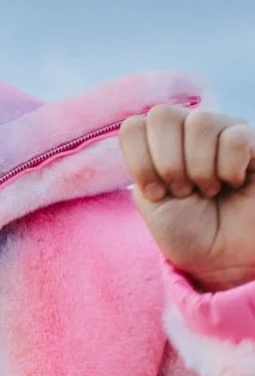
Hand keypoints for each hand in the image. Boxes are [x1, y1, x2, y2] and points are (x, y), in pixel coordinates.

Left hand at [120, 106, 254, 291]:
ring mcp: (223, 132)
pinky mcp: (254, 142)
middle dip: (167, 163)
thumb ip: (141, 164)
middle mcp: (190, 132)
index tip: (155, 193)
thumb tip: (139, 127)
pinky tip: (235, 183)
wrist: (226, 260)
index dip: (139, 162)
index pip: (132, 126)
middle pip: (161, 115)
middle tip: (183, 191)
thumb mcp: (151, 203)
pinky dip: (229, 169)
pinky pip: (235, 138)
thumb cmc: (190, 233)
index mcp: (160, 145)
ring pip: (200, 121)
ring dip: (199, 168)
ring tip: (208, 190)